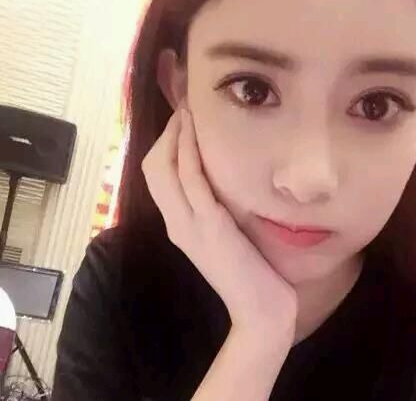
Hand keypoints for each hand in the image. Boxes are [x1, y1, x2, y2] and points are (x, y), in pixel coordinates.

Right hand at [141, 100, 297, 339]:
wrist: (259, 309)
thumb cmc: (248, 273)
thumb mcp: (224, 236)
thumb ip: (213, 211)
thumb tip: (220, 182)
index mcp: (178, 224)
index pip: (158, 175)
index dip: (165, 144)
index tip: (181, 120)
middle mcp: (176, 222)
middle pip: (154, 167)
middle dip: (166, 133)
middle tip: (184, 108)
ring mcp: (189, 225)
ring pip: (166, 170)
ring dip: (176, 135)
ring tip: (188, 111)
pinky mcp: (210, 226)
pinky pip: (192, 182)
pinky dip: (190, 153)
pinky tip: (196, 132)